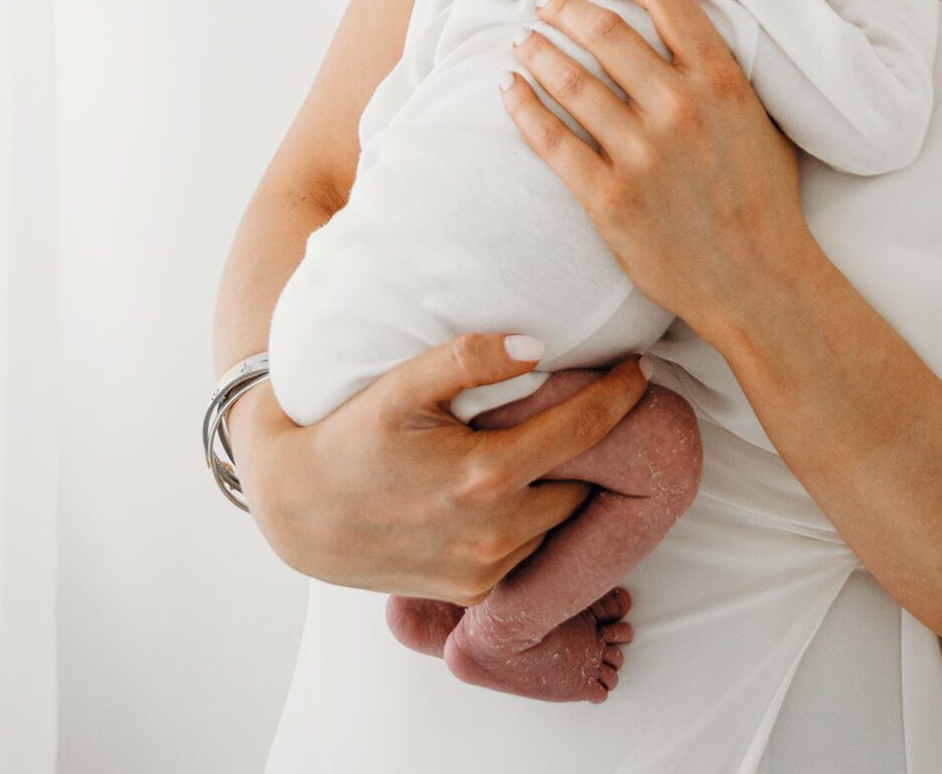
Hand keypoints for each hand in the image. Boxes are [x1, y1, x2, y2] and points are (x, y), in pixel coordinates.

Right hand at [229, 330, 650, 602]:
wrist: (300, 510)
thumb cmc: (352, 434)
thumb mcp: (405, 382)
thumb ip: (473, 357)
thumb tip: (539, 348)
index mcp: (485, 475)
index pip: (583, 431)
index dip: (620, 396)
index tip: (641, 369)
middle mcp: (495, 532)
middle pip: (585, 483)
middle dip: (604, 447)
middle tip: (610, 407)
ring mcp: (485, 570)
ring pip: (562, 523)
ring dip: (573, 487)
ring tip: (572, 445)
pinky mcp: (473, 592)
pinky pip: (532, 553)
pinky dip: (542, 521)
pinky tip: (534, 489)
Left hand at [499, 0, 813, 336]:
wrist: (759, 282)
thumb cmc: (764, 199)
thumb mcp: (759, 117)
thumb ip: (720, 72)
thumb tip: (675, 28)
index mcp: (720, 80)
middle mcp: (679, 108)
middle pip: (605, 30)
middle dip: (565, 8)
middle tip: (547, 4)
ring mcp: (641, 154)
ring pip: (570, 80)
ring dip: (538, 51)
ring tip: (522, 41)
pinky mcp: (609, 199)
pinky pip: (552, 140)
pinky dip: (523, 107)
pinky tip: (509, 89)